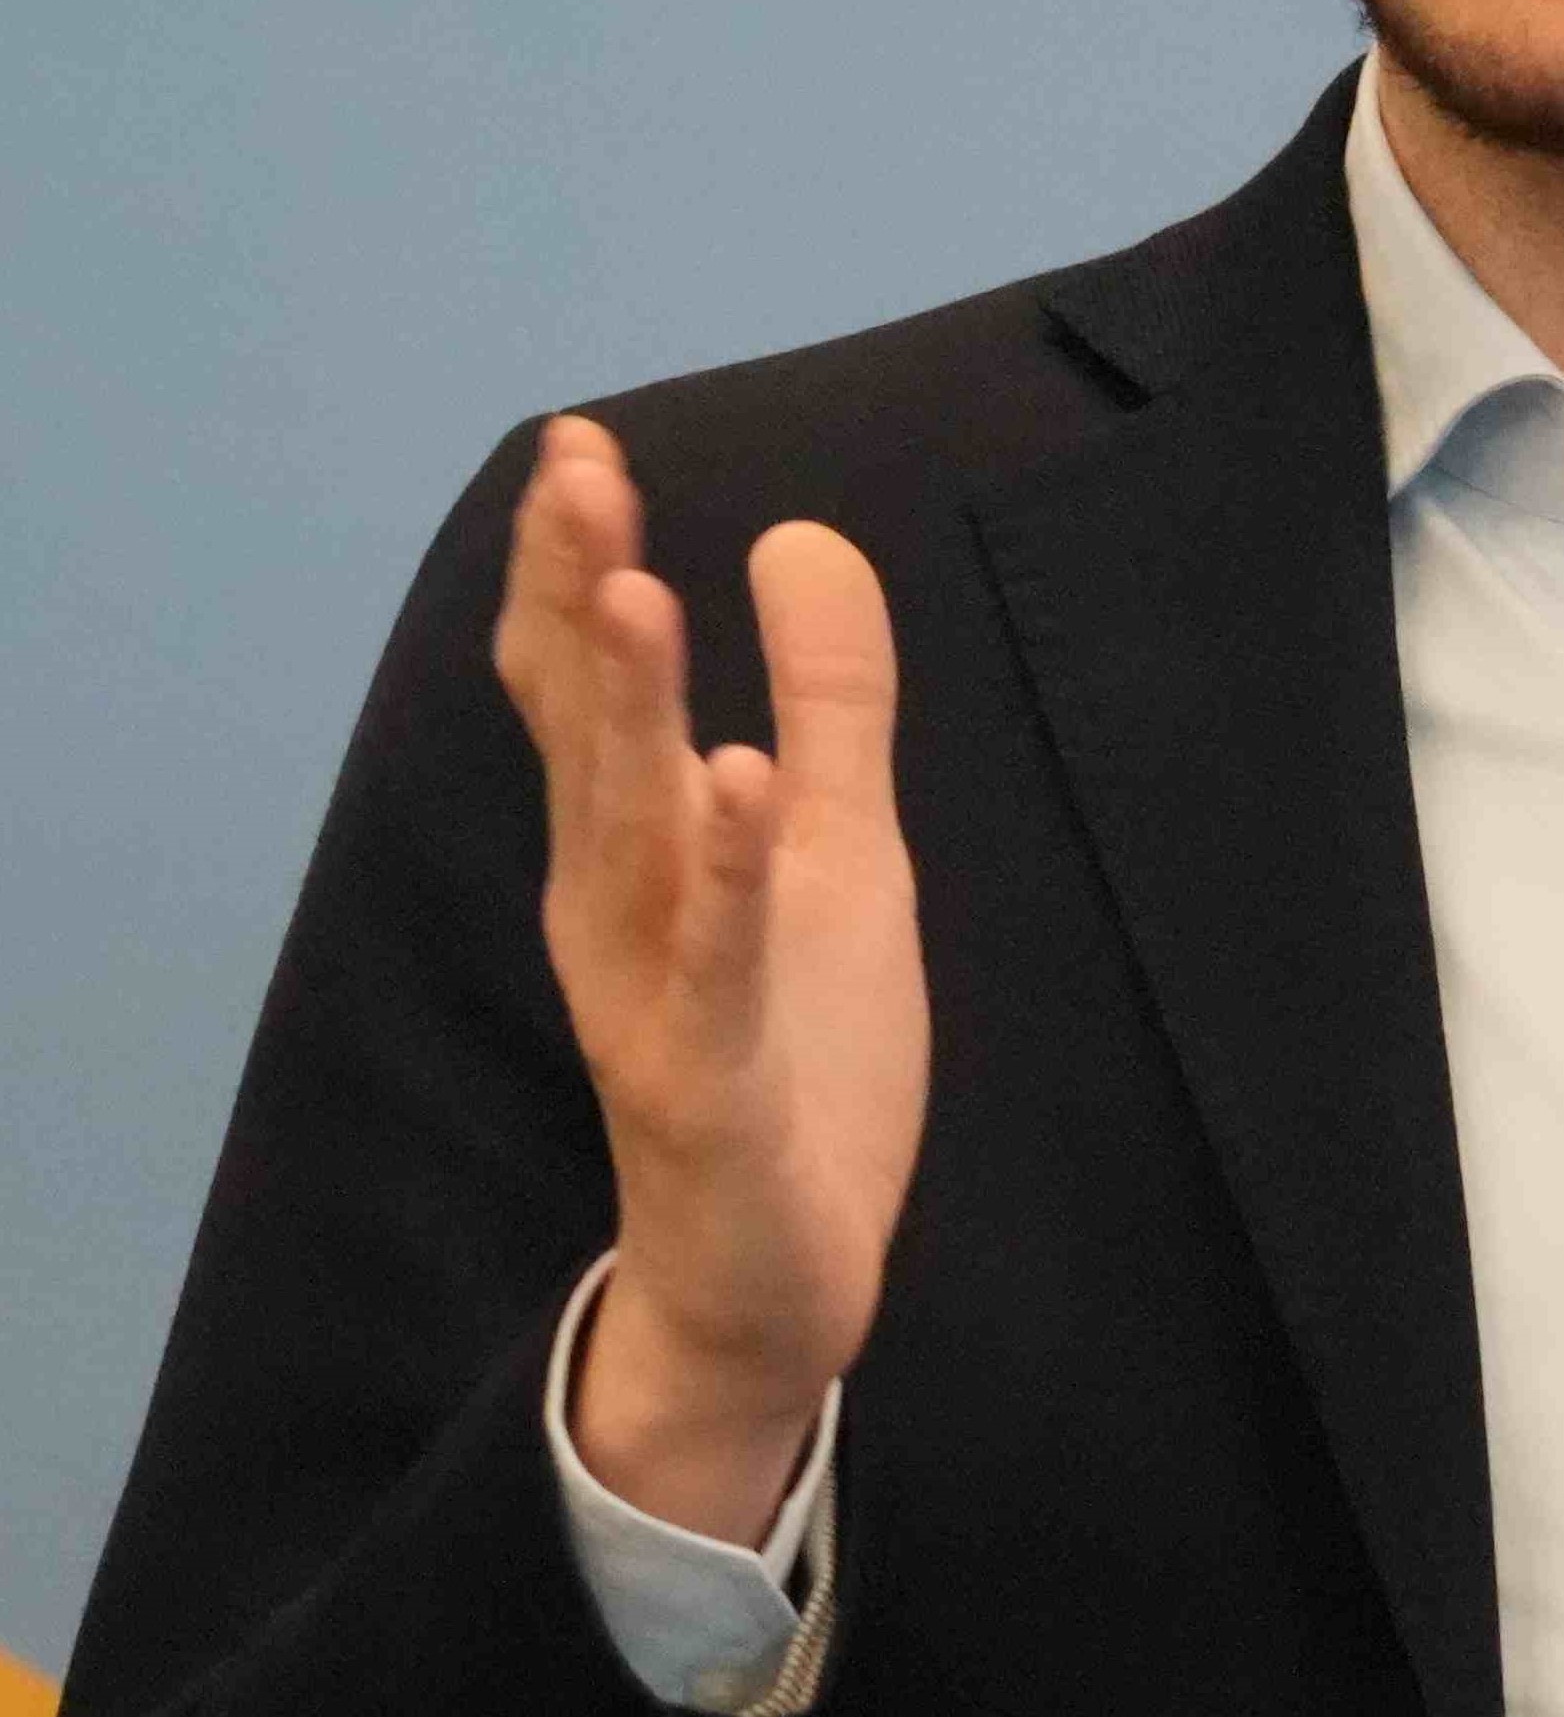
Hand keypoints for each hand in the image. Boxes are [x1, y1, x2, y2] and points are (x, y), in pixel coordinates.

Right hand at [492, 414, 928, 1543]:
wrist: (778, 1274)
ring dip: (634, 710)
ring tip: (641, 587)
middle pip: (589, 729)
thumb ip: (827, 698)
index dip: (574, 565)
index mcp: (633, 843)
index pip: (584, 681)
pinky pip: (716, 966)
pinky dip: (723, 873)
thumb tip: (798, 532)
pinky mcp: (713, 1081)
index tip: (578, 442)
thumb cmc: (796, 1045)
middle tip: (577, 470)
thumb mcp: (835, 842)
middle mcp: (614, 903)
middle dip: (580, 597)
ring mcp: (655, 992)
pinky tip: (734, 783)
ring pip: (632, 832)